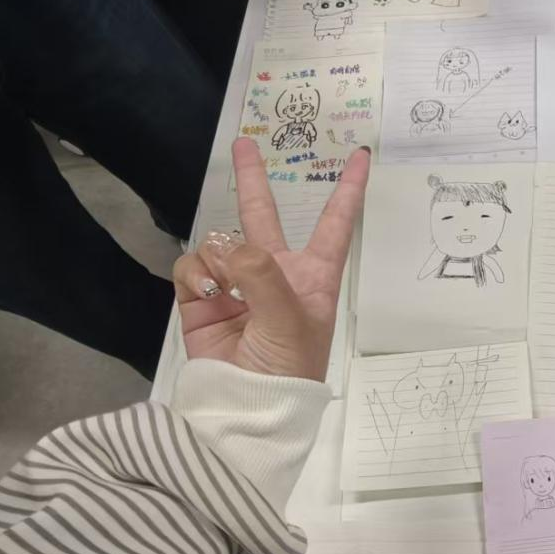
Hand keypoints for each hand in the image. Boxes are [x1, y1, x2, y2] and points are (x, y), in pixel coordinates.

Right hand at [173, 139, 369, 380]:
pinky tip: (207, 296)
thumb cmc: (286, 368)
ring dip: (220, 258)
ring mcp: (236, 286)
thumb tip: (228, 248)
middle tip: (245, 142)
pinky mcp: (201, 301)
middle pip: (265, 216)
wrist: (245, 412)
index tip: (360, 157)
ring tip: (228, 293)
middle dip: (254, 179)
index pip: (335, 225)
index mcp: (313, 277)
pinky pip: (193, 266)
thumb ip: (263, 274)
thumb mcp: (290, 320)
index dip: (348, 191)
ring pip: (221, 243)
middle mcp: (276, 275)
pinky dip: (197, 275)